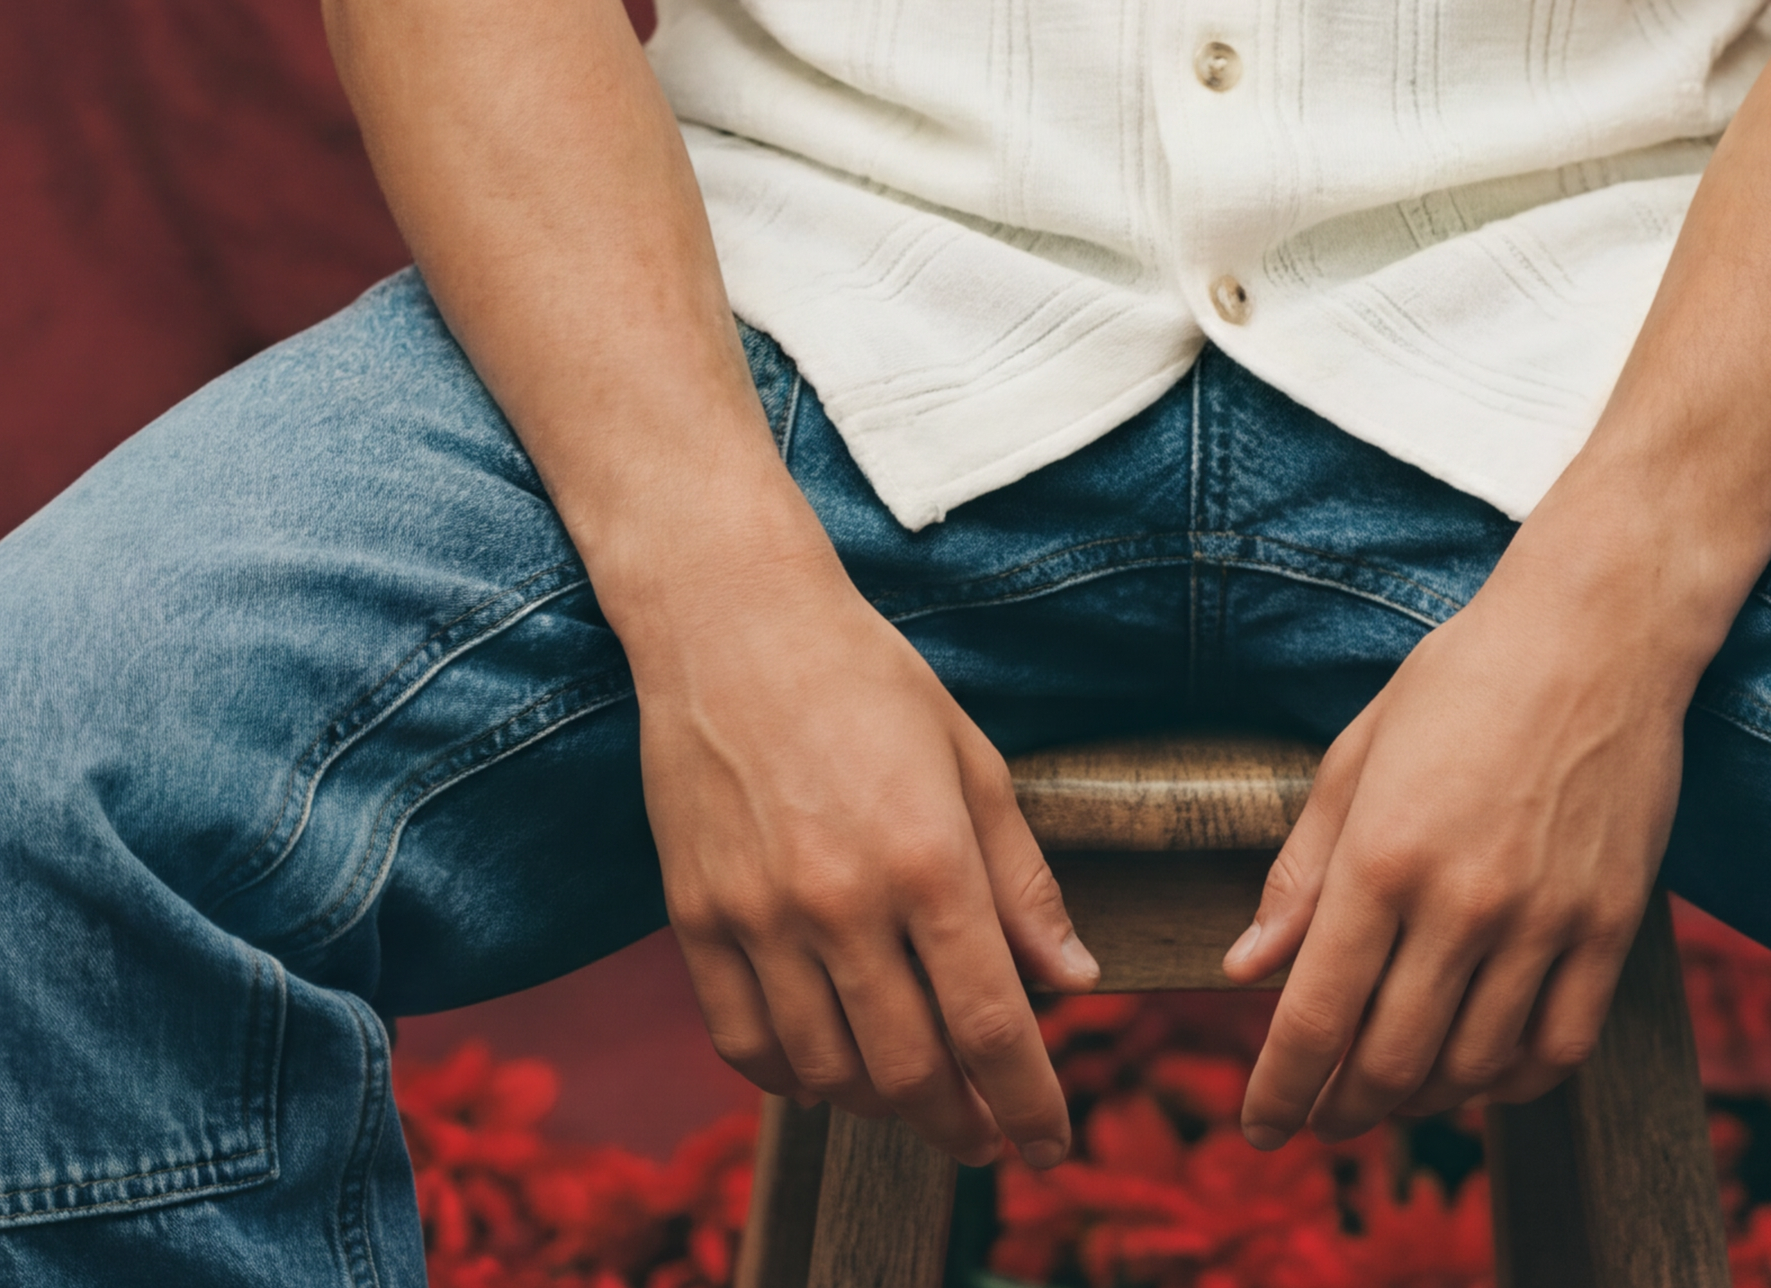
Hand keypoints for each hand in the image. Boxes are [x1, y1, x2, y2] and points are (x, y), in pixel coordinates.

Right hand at [627, 528, 1097, 1166]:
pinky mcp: (697, 920)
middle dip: (960, 1123)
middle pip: (911, 1071)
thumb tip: (1073, 978)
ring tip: (913, 1096)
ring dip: (881, 1106)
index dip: (1030, 1103)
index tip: (1052, 1145)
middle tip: (984, 1136)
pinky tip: (825, 1069)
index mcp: (928, 857)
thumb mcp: (972, 761)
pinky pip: (745, 1045)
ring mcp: (760, 917)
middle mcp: (842, 902)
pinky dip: (792, 1079)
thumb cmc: (867, 679)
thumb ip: (1023, 881)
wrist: (733, 624)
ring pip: (828, 1073)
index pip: (992, 1025)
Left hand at [1222, 545, 1689, 1142]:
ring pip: (1473, 1067)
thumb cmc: (1463, 679)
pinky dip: (1514, 1082)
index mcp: (1383, 854)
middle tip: (1323, 1117)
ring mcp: (1545, 919)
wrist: (1597, 632)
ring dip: (1423, 1100)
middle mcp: (1462, 901)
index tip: (1260, 1129)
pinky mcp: (1612, 925)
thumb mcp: (1358, 754)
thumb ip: (1302, 871)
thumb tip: (1243, 969)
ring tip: (1394, 1092)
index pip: (1314, 1017)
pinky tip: (1483, 1072)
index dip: (1279, 1091)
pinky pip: (1560, 1047)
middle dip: (1343, 1108)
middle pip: (1390, 1061)